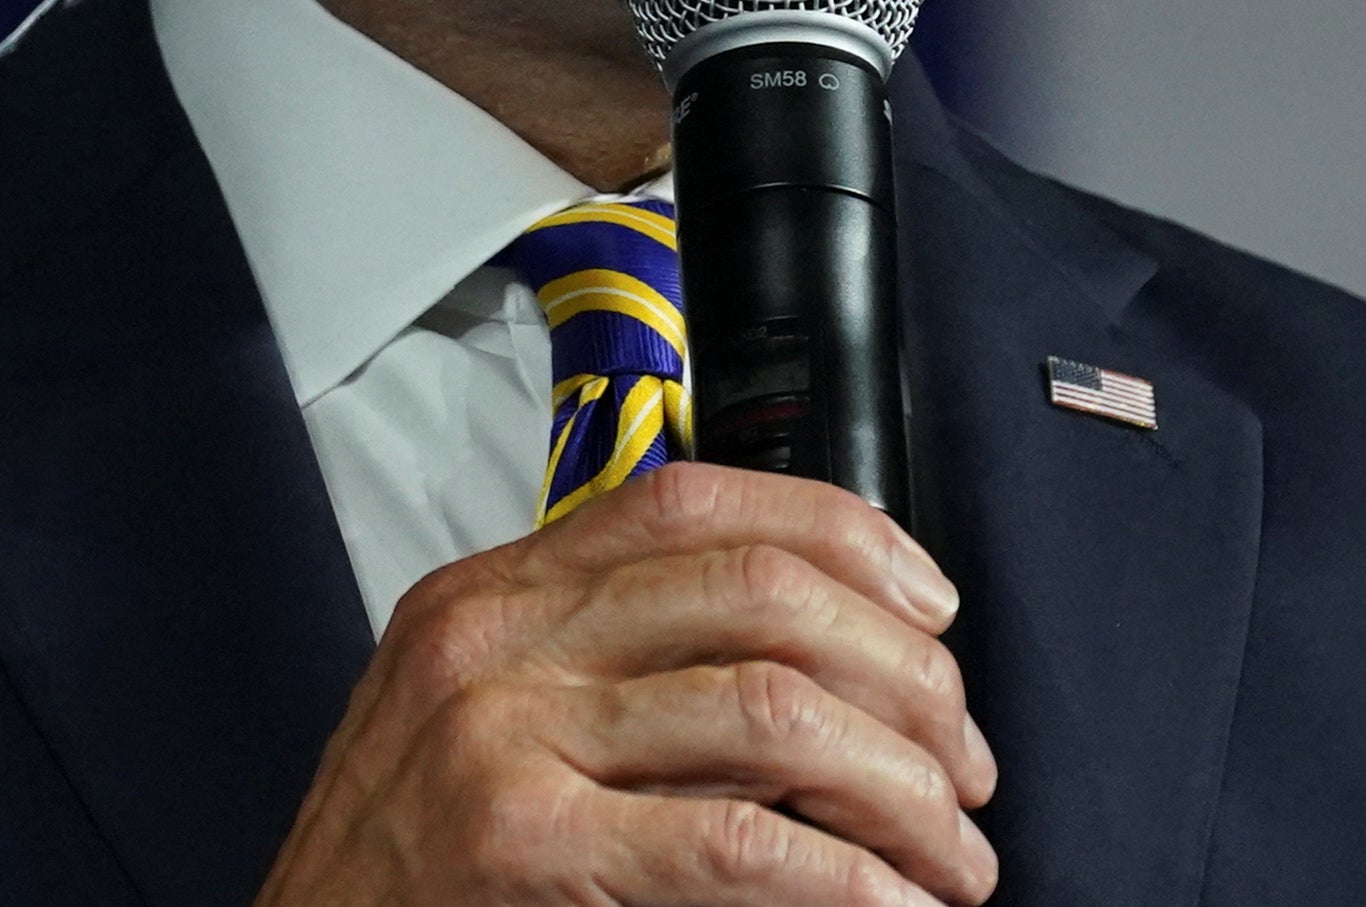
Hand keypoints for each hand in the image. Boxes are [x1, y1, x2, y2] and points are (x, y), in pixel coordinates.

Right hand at [256, 463, 996, 905]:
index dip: (846, 536)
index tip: (931, 607)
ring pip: (775, 712)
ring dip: (900, 790)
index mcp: (493, 590)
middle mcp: (495, 640)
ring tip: (951, 855)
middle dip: (903, 677)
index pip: (697, 499)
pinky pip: (735, 845)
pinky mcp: (516, 846)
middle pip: (762, 594)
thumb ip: (609, 662)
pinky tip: (892, 905)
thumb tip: (818, 659)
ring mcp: (499, 737)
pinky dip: (846, 882)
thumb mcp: (480, 717)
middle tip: (963, 761)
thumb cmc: (402, 872)